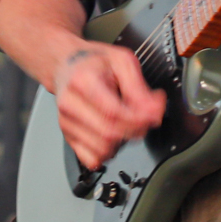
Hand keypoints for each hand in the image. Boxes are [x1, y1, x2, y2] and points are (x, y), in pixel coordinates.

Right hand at [53, 44, 165, 170]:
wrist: (67, 65)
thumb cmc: (94, 62)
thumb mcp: (123, 62)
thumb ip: (139, 88)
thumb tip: (154, 111)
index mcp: (83, 81)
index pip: (113, 113)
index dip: (139, 119)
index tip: (153, 115)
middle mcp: (70, 104)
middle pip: (108, 134)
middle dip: (135, 131)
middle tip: (144, 120)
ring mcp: (66, 122)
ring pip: (102, 150)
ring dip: (122, 143)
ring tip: (127, 125)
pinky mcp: (68, 136)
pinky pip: (91, 159)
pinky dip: (108, 153)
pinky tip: (113, 137)